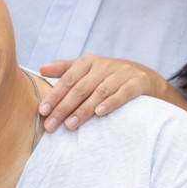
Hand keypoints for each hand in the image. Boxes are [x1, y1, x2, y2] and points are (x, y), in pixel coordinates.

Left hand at [38, 55, 166, 131]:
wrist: (146, 78)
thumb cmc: (108, 76)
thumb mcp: (87, 70)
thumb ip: (64, 69)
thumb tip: (40, 69)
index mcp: (89, 62)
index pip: (68, 79)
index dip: (54, 95)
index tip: (42, 111)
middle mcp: (105, 65)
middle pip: (81, 88)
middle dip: (64, 107)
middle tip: (51, 125)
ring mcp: (123, 73)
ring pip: (100, 92)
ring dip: (83, 110)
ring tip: (70, 125)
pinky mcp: (138, 82)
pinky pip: (124, 93)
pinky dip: (111, 102)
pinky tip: (99, 113)